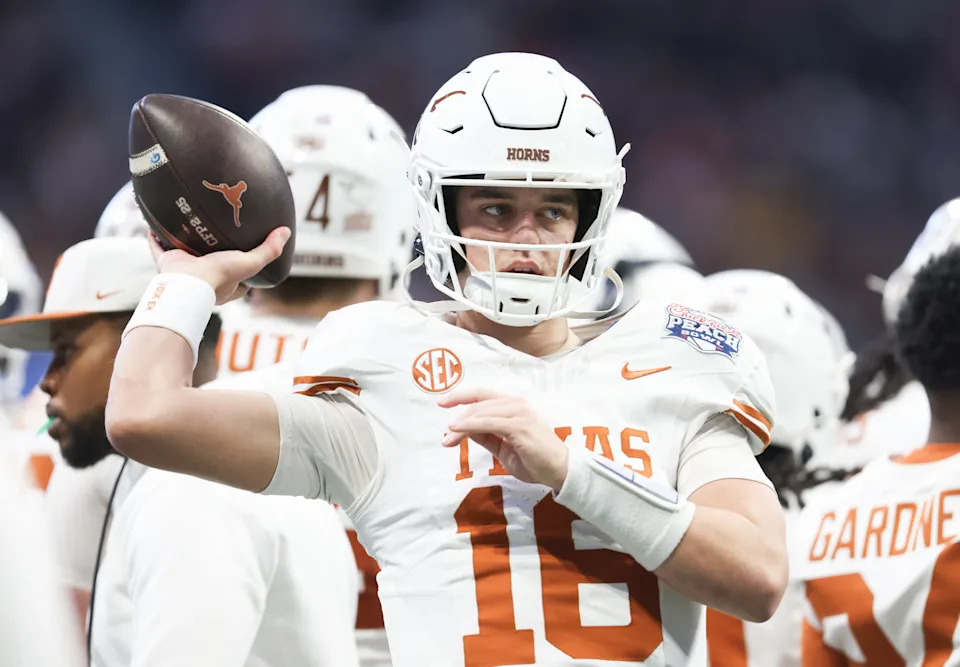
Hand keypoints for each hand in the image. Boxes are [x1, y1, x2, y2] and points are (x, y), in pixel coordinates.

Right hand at [147, 227, 290, 304]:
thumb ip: (269, 250)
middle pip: (209, 261)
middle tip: (214, 232)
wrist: (188, 283)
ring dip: (184, 240)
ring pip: (185, 253)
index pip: (239, 276)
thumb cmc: (220, 277)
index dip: (243, 265)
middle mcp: (205, 276)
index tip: (246, 251)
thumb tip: (285, 232)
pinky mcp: (168, 263)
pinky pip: (159, 248)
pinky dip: (155, 238)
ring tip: (187, 223)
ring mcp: (185, 270)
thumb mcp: (251, 263)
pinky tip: (155, 224)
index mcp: (226, 282)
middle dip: (211, 250)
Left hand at [439, 388, 568, 490]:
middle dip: (458, 419)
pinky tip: (458, 431)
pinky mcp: (519, 426)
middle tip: (445, 437)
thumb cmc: (533, 460)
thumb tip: (464, 428)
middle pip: (478, 404)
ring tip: (448, 439)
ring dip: (461, 425)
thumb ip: (486, 436)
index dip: (461, 395)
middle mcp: (517, 404)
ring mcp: (519, 413)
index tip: (442, 402)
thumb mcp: (503, 447)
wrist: (559, 471)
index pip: (483, 395)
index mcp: (514, 406)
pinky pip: (488, 423)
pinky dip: (470, 426)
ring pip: (481, 413)